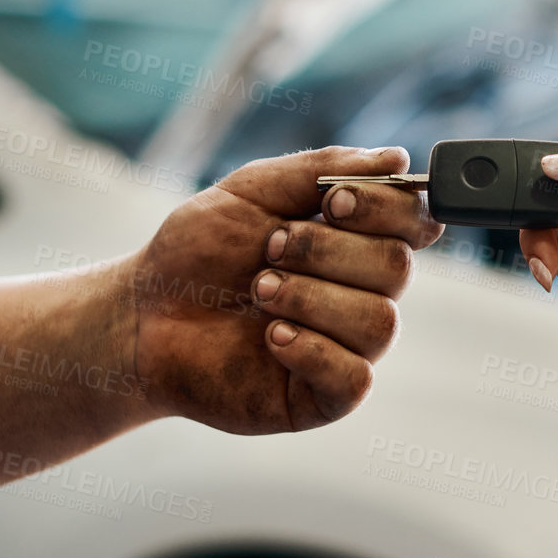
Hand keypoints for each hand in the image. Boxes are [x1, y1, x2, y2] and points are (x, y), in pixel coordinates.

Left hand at [129, 146, 442, 432]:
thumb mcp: (254, 190)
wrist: (142, 314)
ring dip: (311, 299)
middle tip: (268, 250)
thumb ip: (324, 167)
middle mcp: (361, 294)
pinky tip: (271, 339)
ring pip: (378, 322)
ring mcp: (346, 347)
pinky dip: (314, 351)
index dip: (385, 209)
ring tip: (259, 292)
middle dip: (326, 252)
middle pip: (396, 268)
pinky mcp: (323, 397)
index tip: (332, 202)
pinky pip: (355, 378)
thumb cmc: (198, 253)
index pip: (414, 222)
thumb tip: (398, 160)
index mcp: (355, 242)